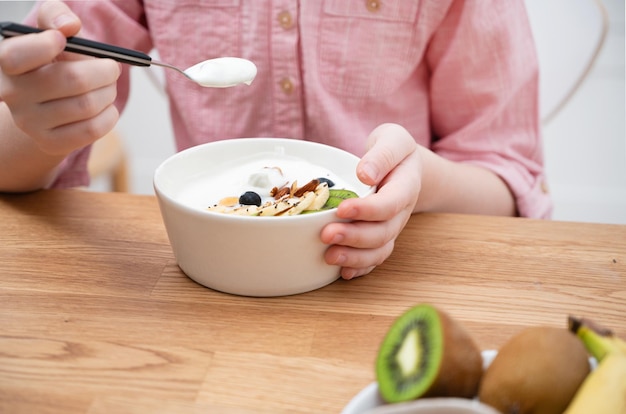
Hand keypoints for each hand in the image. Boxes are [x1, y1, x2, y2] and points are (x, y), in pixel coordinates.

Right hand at [0, 1, 120, 155]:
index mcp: (6, 62)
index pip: (16, 56)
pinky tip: (106, 107)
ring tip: (108, 87)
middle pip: (73, 80)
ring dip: (109, 92)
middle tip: (111, 68)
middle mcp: (11, 93)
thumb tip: (69, 26)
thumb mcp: (50, 31)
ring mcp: (29, 122)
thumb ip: (56, 16)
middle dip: (104, 71)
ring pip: (88, 105)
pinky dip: (109, 115)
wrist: (47, 103)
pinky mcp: (50, 142)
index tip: (63, 40)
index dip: (44, 46)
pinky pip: (93, 129)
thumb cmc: (53, 60)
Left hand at [321, 123, 420, 278]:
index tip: (341, 209)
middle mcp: (401, 212)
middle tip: (326, 235)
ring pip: (379, 250)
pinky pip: (374, 258)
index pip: (390, 203)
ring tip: (329, 257)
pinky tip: (341, 272)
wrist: (402, 165)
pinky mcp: (380, 237)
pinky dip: (359, 268)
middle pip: (383, 232)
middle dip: (355, 237)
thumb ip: (382, 154)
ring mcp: (391, 227)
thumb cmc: (393, 150)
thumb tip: (365, 174)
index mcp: (406, 186)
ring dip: (355, 257)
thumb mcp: (392, 139)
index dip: (367, 210)